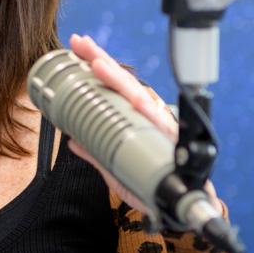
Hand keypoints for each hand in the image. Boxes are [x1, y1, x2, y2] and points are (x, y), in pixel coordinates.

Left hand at [64, 33, 219, 215]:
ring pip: (139, 97)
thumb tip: (72, 140)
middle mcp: (149, 117)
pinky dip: (148, 110)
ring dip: (118, 80)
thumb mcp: (116, 170)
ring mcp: (161, 127)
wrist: (181, 210)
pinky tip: (135, 97)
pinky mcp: (174, 141)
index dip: (95, 66)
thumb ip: (96, 154)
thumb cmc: (153, 185)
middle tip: (80, 42)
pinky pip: (160, 122)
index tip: (76, 49)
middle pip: (123, 83)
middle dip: (100, 60)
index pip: (112, 87)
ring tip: (97, 64)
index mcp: (135, 119)